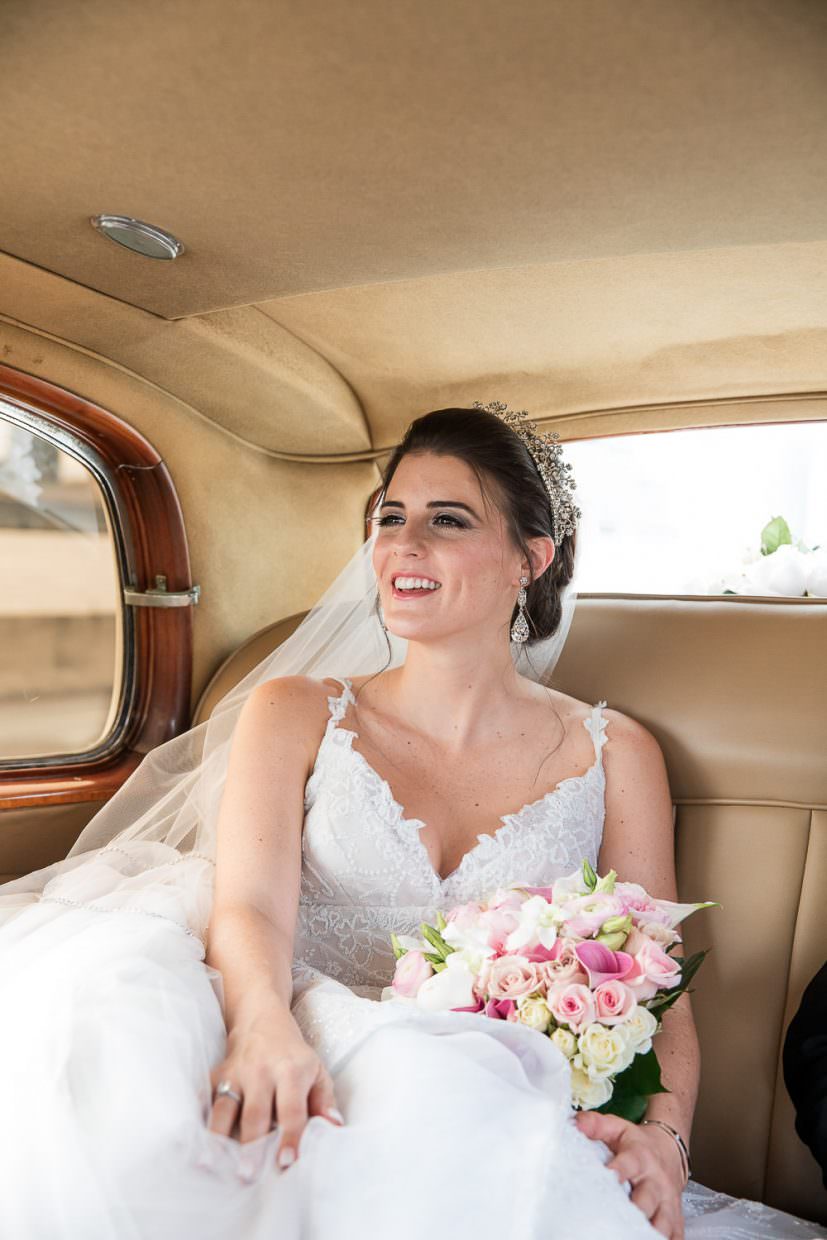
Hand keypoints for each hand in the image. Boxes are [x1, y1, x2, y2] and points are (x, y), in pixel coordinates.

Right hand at [208, 1010, 343, 1169]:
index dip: (289, 1136)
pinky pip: (208, 1101)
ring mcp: (236, 1072)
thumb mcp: (317, 1071)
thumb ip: (325, 1101)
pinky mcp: (217, 1075)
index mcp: (291, 1071)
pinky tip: (199, 1147)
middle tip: (248, 1175)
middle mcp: (262, 1071)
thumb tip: (334, 1128)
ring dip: (220, 1138)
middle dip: (251, 1145)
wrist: (262, 1020)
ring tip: (214, 1166)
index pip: (291, 1109)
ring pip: (225, 1107)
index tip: (286, 1162)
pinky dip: (203, 1122)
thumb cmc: (294, 1055)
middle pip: (256, 1112)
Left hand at [575, 1111, 685, 1238]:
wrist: (670, 1150)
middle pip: (647, 1200)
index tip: (609, 1177)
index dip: (619, 1171)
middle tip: (616, 1220)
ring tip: (632, 1235)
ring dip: (650, 1231)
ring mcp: (668, 1201)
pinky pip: (675, 1236)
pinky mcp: (676, 1218)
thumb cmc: (637, 1143)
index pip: (629, 1164)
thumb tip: (574, 1123)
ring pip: (663, 1222)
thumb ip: (595, 1125)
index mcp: (639, 1157)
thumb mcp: (616, 1128)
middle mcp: (656, 1181)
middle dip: (635, 1211)